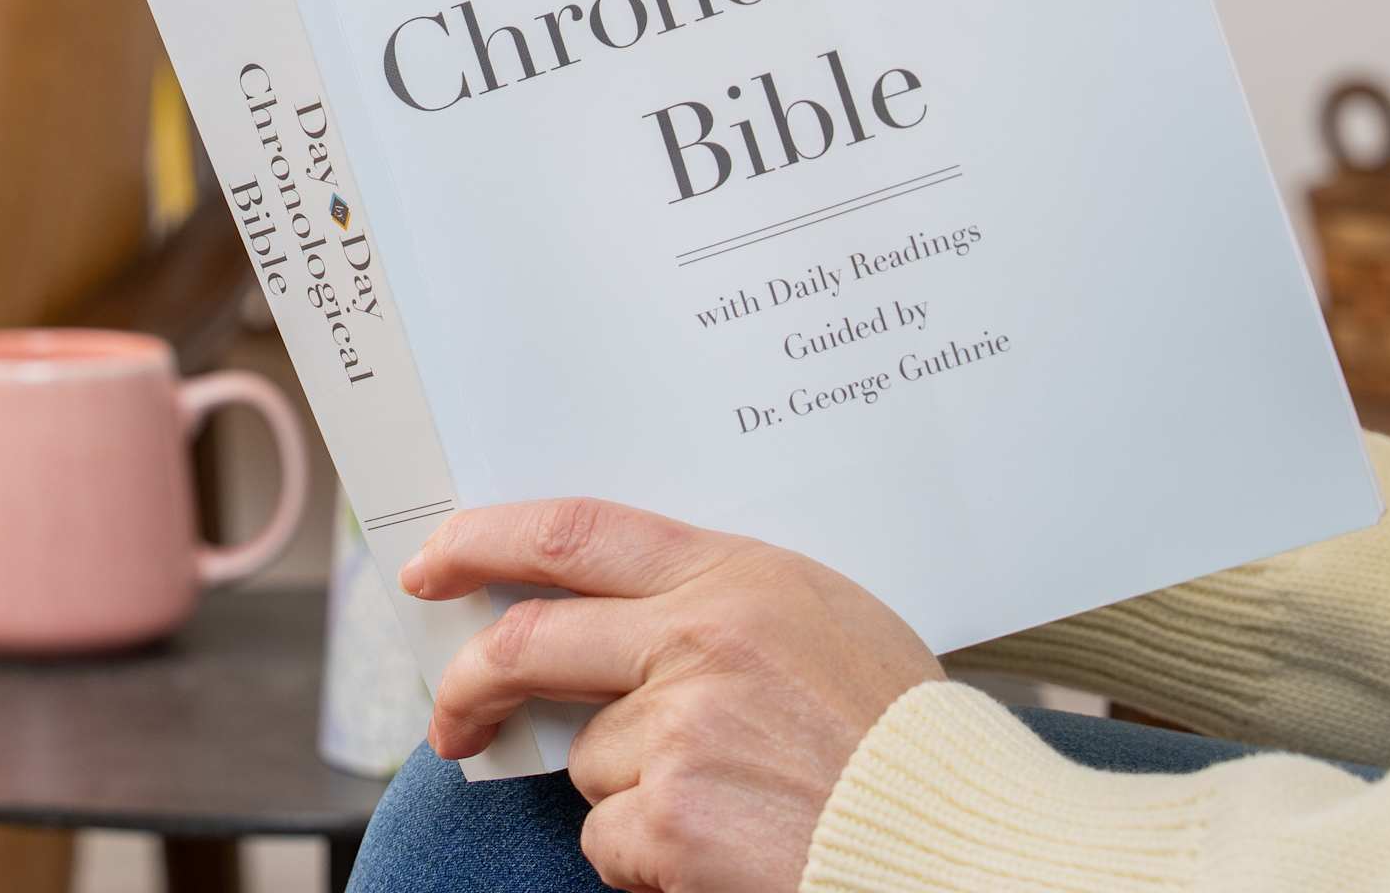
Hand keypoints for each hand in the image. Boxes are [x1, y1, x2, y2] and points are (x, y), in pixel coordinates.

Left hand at [402, 498, 940, 892]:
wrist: (956, 843)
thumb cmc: (899, 738)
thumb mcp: (821, 622)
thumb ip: (718, 605)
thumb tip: (607, 617)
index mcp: (735, 576)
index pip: (573, 532)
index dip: (483, 541)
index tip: (432, 562)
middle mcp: (696, 641)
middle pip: (528, 643)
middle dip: (471, 684)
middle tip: (453, 721)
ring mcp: (677, 732)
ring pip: (588, 758)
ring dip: (632, 792)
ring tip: (731, 800)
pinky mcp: (668, 820)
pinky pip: (609, 839)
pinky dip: (648, 858)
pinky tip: (725, 848)